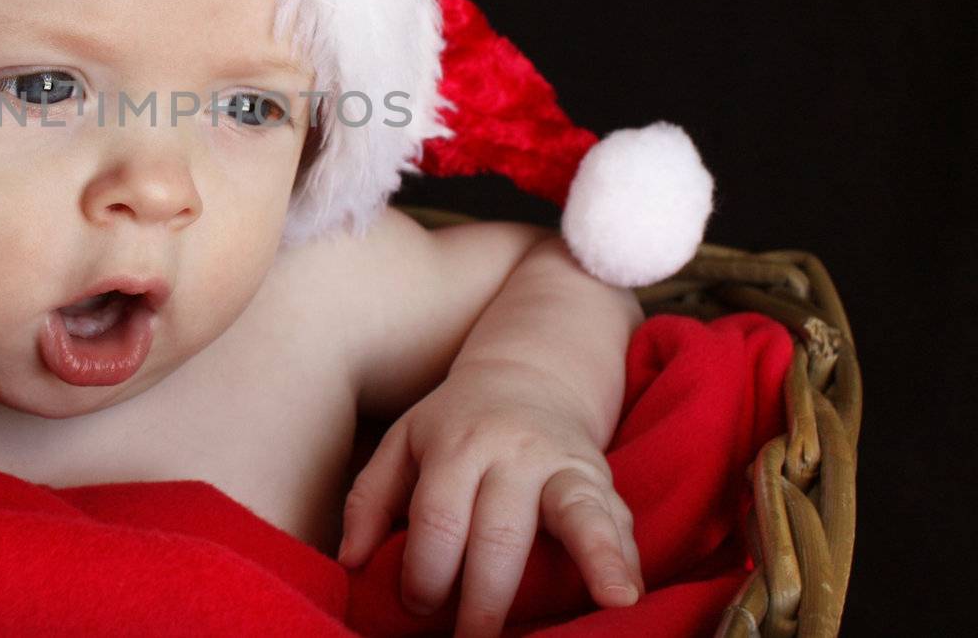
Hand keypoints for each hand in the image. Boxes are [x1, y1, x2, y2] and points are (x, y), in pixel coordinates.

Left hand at [337, 365, 642, 637]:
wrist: (529, 374)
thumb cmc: (454, 423)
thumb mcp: (402, 443)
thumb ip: (369, 498)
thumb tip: (350, 562)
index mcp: (456, 444)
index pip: (438, 516)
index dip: (425, 568)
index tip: (416, 606)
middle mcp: (512, 451)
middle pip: (500, 531)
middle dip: (486, 595)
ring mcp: (562, 462)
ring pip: (575, 510)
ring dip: (592, 557)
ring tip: (610, 601)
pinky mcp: (601, 477)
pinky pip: (618, 516)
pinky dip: (625, 555)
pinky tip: (630, 591)